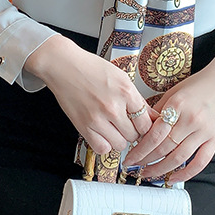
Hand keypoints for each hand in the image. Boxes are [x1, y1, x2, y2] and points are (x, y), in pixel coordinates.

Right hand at [25, 35, 158, 154]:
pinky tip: (103, 134)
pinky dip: (105, 145)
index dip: (146, 127)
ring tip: (114, 129)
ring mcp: (97, 118)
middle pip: (134, 135)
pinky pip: (102, 148)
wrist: (63, 66)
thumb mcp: (120, 77)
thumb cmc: (90, 68)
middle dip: (133, 132)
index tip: (142, 126)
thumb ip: (136, 98)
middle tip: (128, 126)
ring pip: (120, 144)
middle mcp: (113, 106)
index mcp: (125, 91)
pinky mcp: (83, 126)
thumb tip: (151, 116)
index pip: (146, 121)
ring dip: (120, 139)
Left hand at [122, 48, 214, 181]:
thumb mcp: (175, 92)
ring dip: (160, 169)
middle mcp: (190, 119)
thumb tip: (143, 129)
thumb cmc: (201, 83)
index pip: (153, 134)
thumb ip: (159, 110)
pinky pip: (200, 162)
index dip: (139, 150)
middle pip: (163, 148)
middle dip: (145, 160)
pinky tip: (173, 178)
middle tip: (134, 167)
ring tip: (148, 174)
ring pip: (178, 157)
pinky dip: (186, 173)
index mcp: (177, 105)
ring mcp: (204, 131)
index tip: (130, 157)